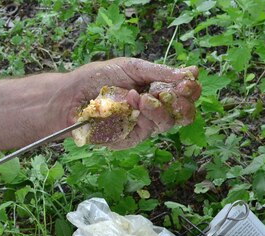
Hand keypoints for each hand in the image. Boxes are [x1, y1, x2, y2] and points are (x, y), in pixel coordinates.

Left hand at [63, 58, 200, 148]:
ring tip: (144, 97)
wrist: (72, 95)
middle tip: (175, 92)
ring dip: (160, 108)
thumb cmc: (99, 79)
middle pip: (184, 114)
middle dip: (184, 102)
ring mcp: (143, 126)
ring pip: (167, 123)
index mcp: (157, 91)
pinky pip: (147, 131)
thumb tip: (191, 72)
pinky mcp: (131, 139)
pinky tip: (133, 104)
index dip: (191, 89)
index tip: (187, 80)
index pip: (185, 94)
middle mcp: (154, 110)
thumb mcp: (132, 68)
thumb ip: (160, 72)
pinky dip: (143, 115)